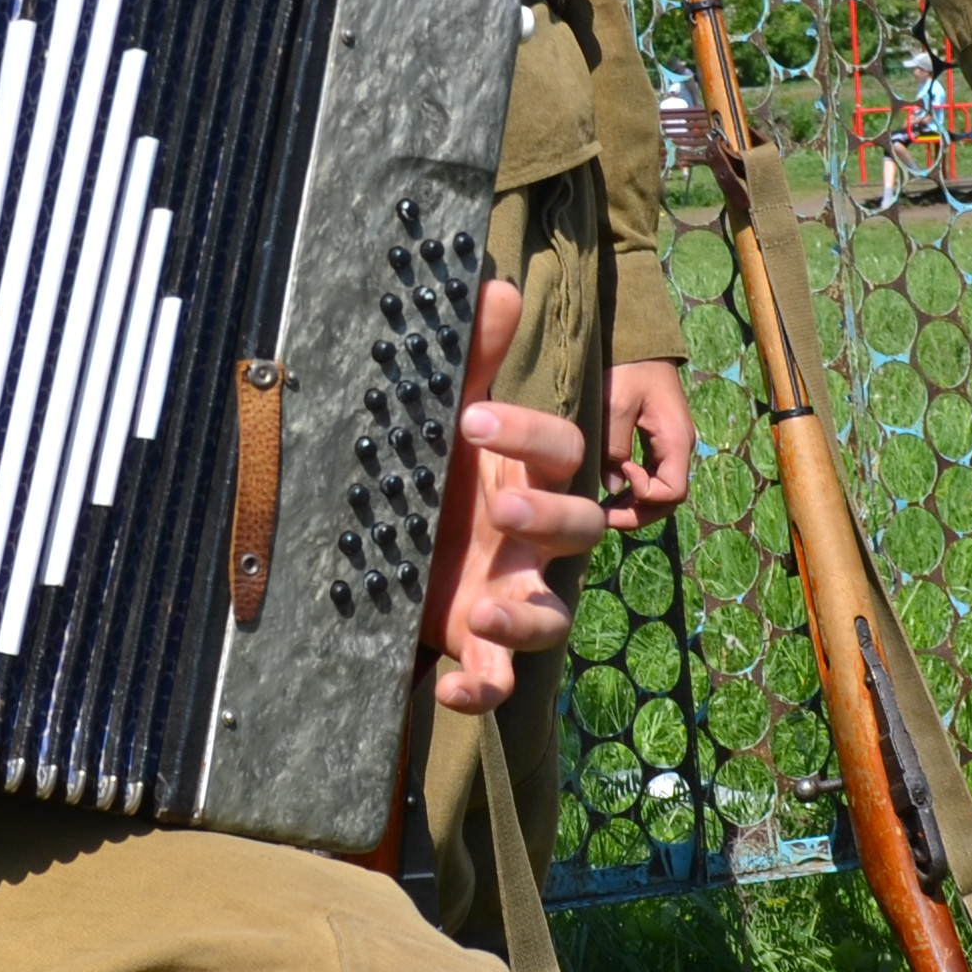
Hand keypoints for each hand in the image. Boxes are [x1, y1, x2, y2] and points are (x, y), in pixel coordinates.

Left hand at [422, 277, 611, 714]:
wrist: (391, 545)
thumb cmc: (437, 470)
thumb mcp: (445, 413)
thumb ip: (473, 358)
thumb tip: (494, 284)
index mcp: (529, 474)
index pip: (560, 448)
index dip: (529, 433)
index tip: (473, 419)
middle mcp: (536, 537)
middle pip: (580, 528)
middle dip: (551, 518)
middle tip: (504, 507)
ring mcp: (514, 594)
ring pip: (553, 616)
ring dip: (525, 617)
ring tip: (482, 610)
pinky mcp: (482, 645)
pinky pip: (498, 678)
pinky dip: (480, 687)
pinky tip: (447, 685)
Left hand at [602, 357, 695, 527]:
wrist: (636, 340)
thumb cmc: (627, 368)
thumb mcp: (616, 406)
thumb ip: (615, 449)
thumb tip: (613, 489)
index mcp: (677, 440)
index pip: (673, 492)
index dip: (645, 497)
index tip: (620, 476)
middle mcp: (680, 448)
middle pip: (669, 498)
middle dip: (639, 513)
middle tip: (602, 518)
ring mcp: (670, 446)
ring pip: (661, 490)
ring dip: (635, 505)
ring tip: (603, 510)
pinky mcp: (657, 442)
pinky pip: (652, 476)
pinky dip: (634, 490)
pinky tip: (609, 492)